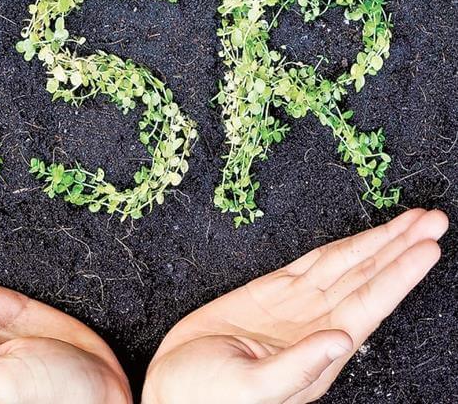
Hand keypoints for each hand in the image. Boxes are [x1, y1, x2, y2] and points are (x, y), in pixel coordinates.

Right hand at [143, 209, 448, 403]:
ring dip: (378, 242)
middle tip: (433, 220)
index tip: (426, 249)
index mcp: (321, 354)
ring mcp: (295, 306)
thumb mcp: (253, 389)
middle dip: (400, 248)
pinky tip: (362, 238)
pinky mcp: (270, 290)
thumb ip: (297, 366)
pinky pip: (311, 263)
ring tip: (413, 220)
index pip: (370, 307)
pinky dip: (339, 248)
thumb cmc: (209, 397)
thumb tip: (341, 339)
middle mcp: (317, 325)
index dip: (399, 276)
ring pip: (345, 266)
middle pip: (367, 279)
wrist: (174, 385)